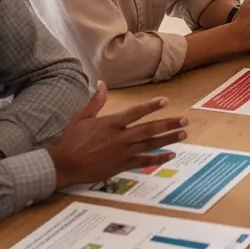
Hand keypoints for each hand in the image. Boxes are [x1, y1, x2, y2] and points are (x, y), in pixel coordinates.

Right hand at [49, 82, 189, 188]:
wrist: (64, 164)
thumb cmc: (71, 140)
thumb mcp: (81, 117)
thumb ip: (95, 101)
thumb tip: (101, 84)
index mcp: (111, 123)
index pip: (136, 112)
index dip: (151, 106)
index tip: (166, 101)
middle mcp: (120, 137)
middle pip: (149, 128)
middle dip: (168, 124)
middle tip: (184, 120)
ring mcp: (123, 152)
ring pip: (150, 144)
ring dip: (168, 139)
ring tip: (183, 134)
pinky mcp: (122, 165)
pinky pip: (144, 161)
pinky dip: (158, 158)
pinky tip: (170, 155)